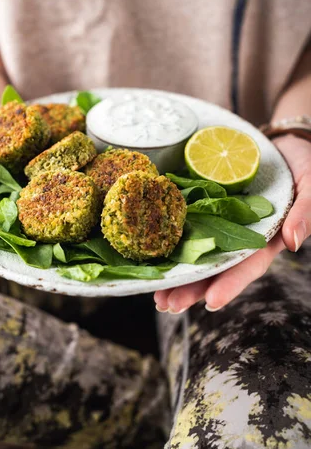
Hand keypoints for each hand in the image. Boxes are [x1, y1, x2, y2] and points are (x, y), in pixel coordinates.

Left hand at [154, 135, 310, 313]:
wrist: (284, 143)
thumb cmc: (304, 165)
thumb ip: (305, 213)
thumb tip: (293, 242)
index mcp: (267, 238)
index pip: (248, 266)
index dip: (230, 285)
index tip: (210, 302)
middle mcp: (242, 236)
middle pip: (216, 268)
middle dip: (193, 288)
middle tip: (168, 305)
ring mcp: (223, 222)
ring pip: (198, 253)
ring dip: (178, 275)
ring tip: (156, 296)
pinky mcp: (207, 207)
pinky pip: (188, 225)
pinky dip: (172, 242)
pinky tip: (153, 256)